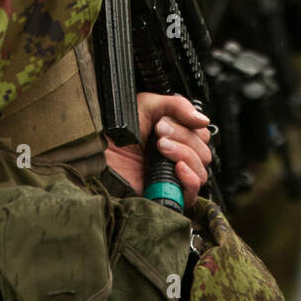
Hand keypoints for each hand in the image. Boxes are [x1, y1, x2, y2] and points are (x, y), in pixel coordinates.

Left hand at [105, 93, 211, 209]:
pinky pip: (193, 191)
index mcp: (176, 137)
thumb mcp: (147, 105)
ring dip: (184, 154)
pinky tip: (177, 167)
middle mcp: (177, 157)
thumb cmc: (116, 133)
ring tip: (160, 148)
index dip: (188, 126)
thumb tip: (203, 119)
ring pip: (201, 169)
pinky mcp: (168, 194)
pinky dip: (190, 177)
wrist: (97, 156)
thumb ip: (177, 105)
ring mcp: (173, 177)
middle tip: (159, 134)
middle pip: (203, 151)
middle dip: (183, 138)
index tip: (163, 123)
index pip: (201, 135)